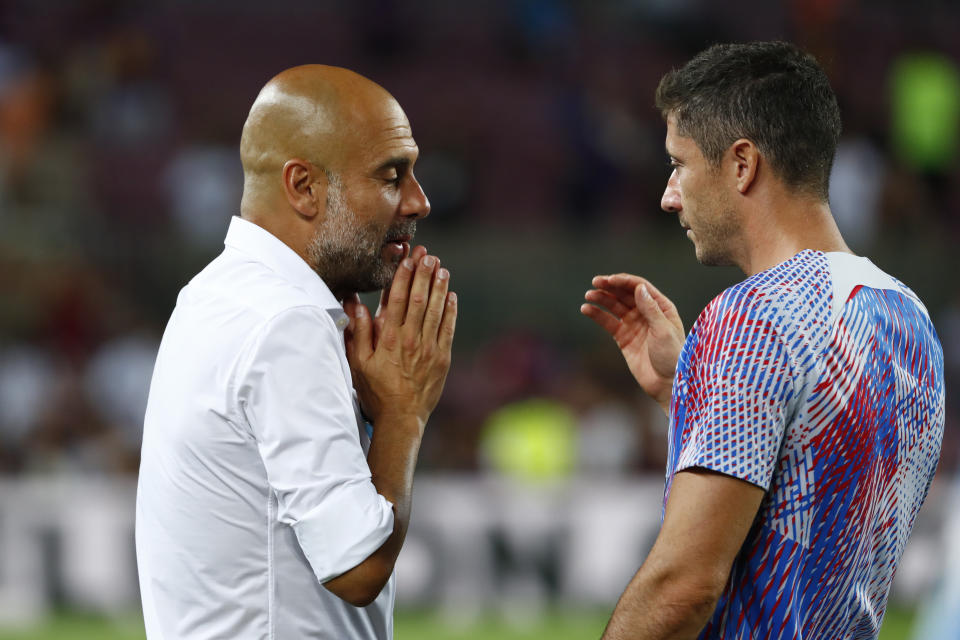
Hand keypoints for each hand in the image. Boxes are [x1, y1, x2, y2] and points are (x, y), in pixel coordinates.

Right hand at [344, 253, 456, 431]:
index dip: (402, 276)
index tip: (407, 259)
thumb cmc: (375, 391)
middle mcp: (410, 339)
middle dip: (423, 274)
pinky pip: (448, 328)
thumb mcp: (358, 363)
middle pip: (418, 299)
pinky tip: (451, 295)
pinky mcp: (442, 358)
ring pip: (435, 310)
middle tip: (428, 255)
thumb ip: (357, 332)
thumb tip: (353, 304)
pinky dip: (450, 310)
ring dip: (438, 287)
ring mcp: (428, 348)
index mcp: (388, 338)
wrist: (401, 418)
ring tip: (441, 268)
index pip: (395, 299)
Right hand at [581, 274, 683, 412]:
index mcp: (661, 307)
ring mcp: (634, 325)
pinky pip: (608, 322)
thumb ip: (651, 309)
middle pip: (625, 294)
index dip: (624, 281)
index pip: (640, 287)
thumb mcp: (663, 331)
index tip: (609, 280)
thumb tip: (638, 288)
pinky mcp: (623, 338)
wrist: (667, 383)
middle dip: (610, 287)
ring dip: (601, 299)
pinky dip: (597, 315)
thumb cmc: (672, 356)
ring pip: (614, 306)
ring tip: (588, 296)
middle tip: (596, 283)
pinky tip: (587, 309)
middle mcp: (646, 313)